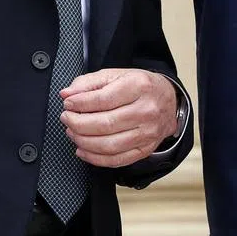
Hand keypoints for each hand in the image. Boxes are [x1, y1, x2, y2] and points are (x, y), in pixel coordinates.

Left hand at [59, 69, 177, 167]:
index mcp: (139, 86)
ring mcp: (147, 133)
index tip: (68, 104)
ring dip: (83, 141)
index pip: (104, 99)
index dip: (80, 104)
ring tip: (72, 132)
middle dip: (78, 123)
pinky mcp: (146, 149)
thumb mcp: (116, 75)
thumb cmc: (139, 86)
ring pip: (109, 145)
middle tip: (67, 118)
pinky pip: (117, 160)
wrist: (169, 101)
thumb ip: (89, 82)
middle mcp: (146, 111)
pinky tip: (83, 150)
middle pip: (105, 124)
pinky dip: (95, 158)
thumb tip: (67, 94)